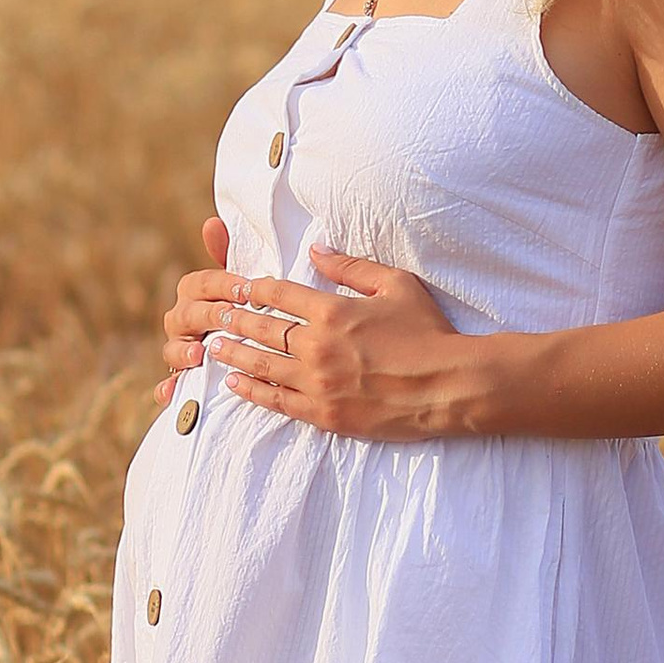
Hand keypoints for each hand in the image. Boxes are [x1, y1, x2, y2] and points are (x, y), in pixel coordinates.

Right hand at [157, 218, 233, 386]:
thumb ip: (227, 254)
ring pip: (172, 349)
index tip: (244, 288)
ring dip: (183, 351)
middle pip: (186, 315)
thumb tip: (213, 223)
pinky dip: (167, 390)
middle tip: (231, 318)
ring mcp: (179, 349)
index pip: (200, 283)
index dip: (221, 284)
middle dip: (209, 315)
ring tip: (200, 354)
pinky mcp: (181, 378)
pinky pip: (168, 386)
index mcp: (195, 293)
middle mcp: (182, 319)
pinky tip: (171, 395)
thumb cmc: (245, 307)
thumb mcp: (242, 283)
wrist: (250, 345)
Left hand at [192, 246, 472, 441]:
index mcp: (333, 310)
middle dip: (235, 319)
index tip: (237, 286)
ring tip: (214, 347)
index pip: (279, 294)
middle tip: (214, 315)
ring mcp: (318, 383)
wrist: (449, 386)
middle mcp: (318, 346)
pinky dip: (251, 391)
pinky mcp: (324, 414)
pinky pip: (276, 401)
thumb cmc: (428, 331)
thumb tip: (318, 248)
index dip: (253, 288)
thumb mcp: (397, 285)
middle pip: (262, 328)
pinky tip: (233, 384)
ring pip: (261, 365)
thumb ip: (353, 266)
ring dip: (234, 353)